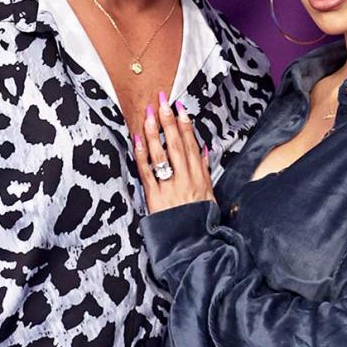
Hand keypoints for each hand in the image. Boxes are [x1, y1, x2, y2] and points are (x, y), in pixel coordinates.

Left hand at [132, 91, 214, 213]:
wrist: (192, 244)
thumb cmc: (200, 219)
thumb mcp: (209, 194)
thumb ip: (204, 170)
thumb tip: (203, 148)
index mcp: (199, 177)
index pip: (192, 145)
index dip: (186, 125)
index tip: (181, 107)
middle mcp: (185, 179)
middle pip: (177, 145)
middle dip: (170, 121)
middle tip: (163, 102)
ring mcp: (169, 187)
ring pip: (162, 155)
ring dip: (156, 133)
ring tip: (150, 114)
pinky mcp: (154, 198)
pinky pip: (147, 172)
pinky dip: (142, 155)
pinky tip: (138, 140)